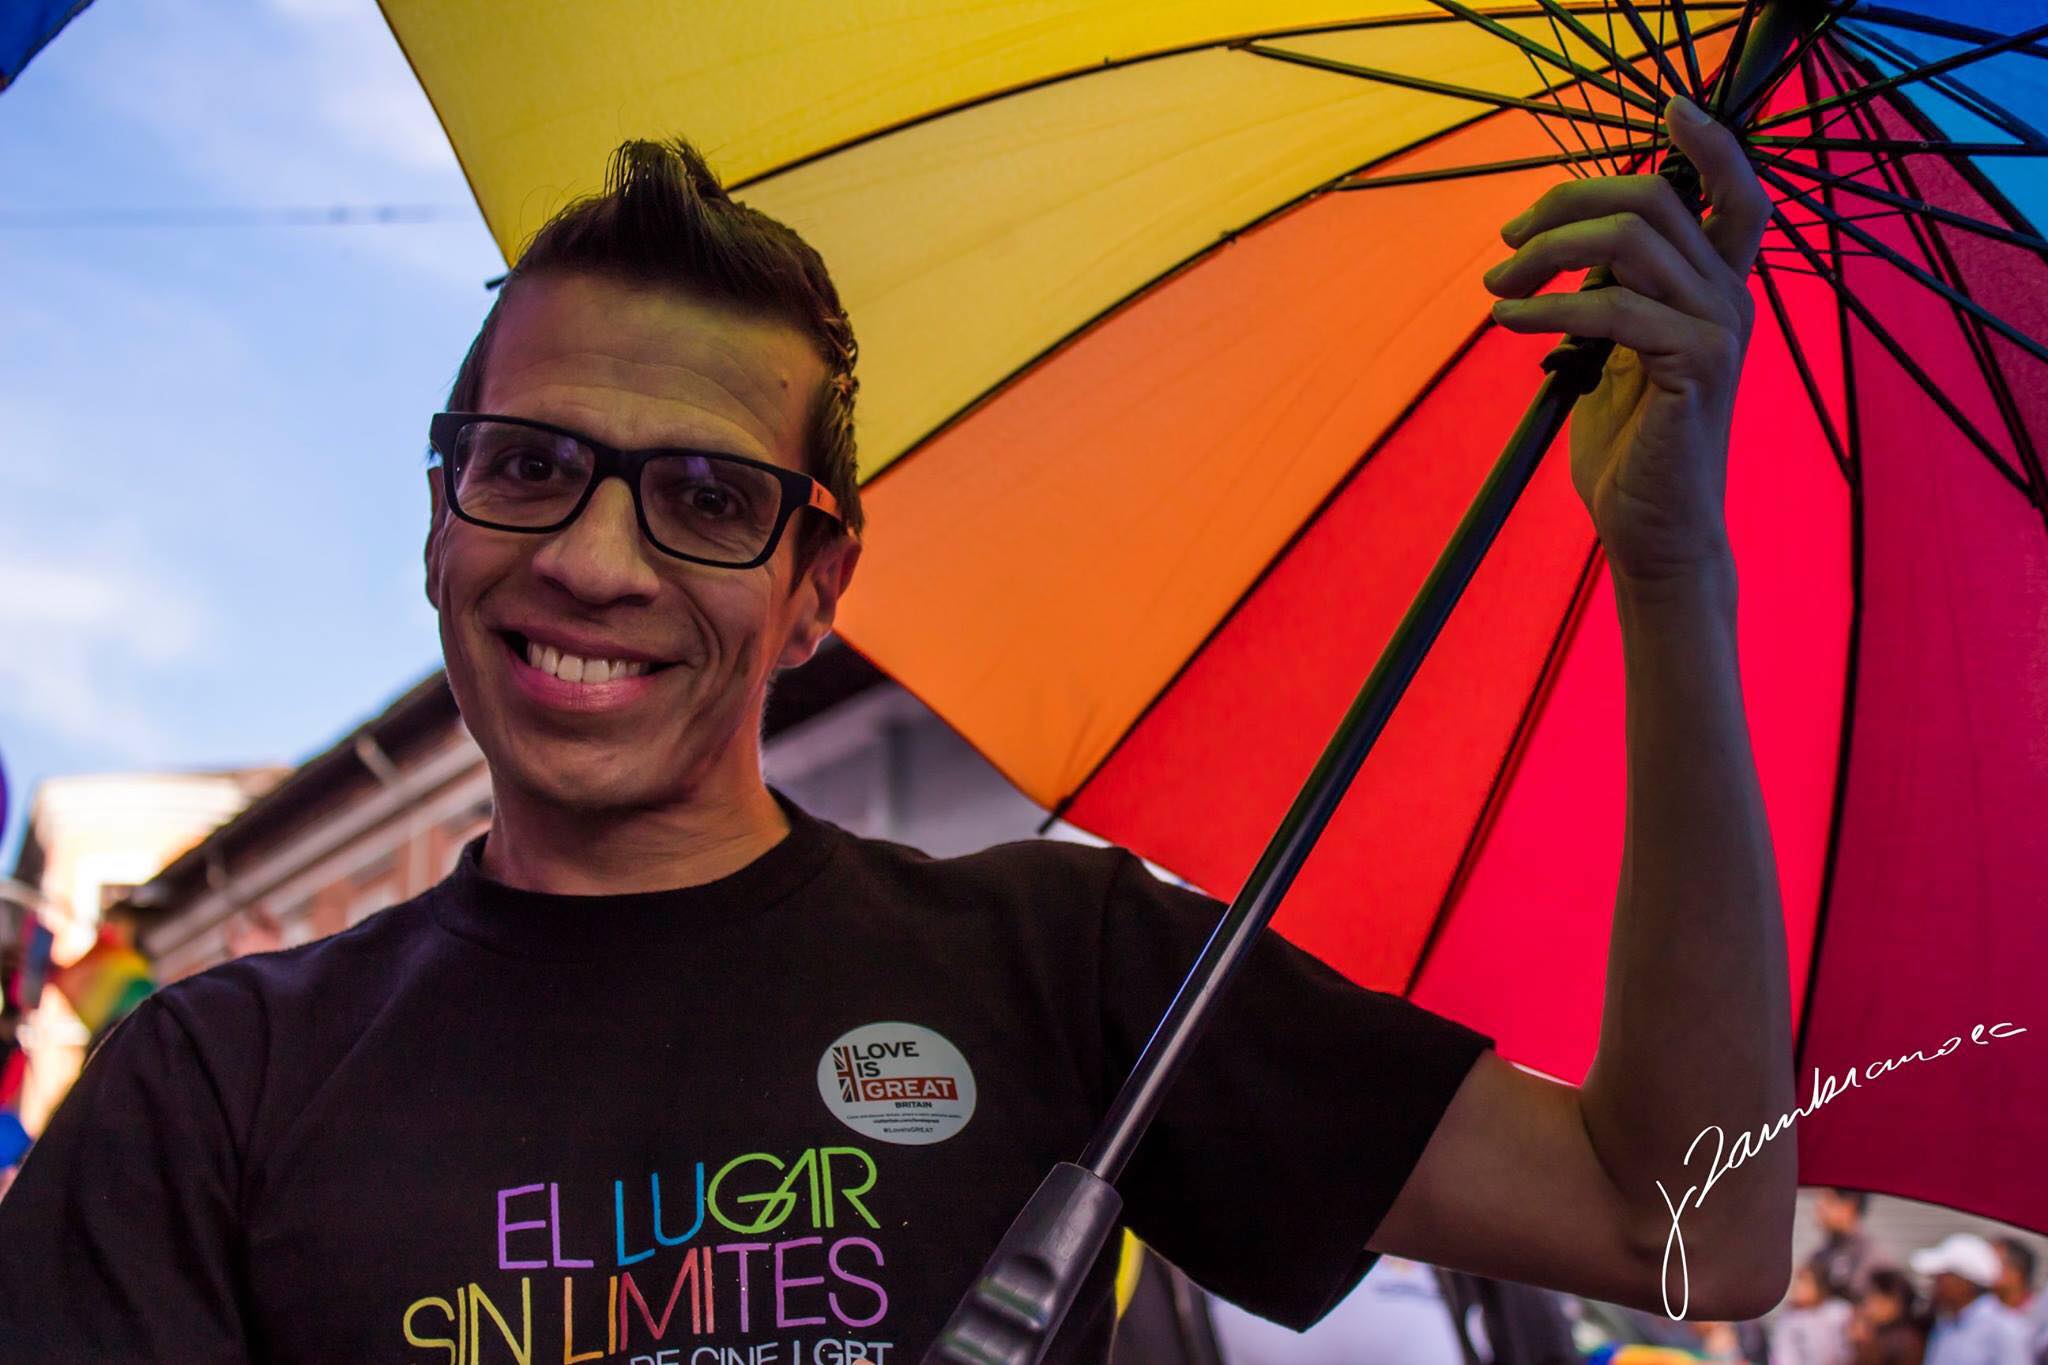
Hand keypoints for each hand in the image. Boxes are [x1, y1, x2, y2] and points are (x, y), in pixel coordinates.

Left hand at [1482, 92, 1769, 588]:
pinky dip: (1547, 304)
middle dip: (1567, 203)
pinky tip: (1507, 320)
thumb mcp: (1613, 357)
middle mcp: (1730, 298)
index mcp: (1716, 289)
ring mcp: (1720, 329)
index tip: (1669, 106)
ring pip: (1632, 238)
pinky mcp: (1697, 365)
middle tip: (1507, 241)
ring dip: (1547, 252)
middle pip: (1657, 196)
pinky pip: (1612, 305)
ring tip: (1497, 286)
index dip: (1709, 139)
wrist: (1652, 532)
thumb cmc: (1629, 448)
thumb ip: (1609, 296)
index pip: (1735, 191)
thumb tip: (1561, 246)